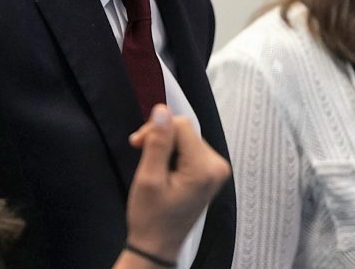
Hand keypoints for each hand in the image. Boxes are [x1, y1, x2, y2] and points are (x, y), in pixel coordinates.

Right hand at [117, 104, 230, 266]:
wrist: (157, 244)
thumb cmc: (150, 216)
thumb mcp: (148, 178)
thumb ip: (157, 142)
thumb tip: (162, 109)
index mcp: (205, 167)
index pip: (181, 125)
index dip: (155, 129)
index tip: (137, 145)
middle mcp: (217, 166)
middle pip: (185, 130)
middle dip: (160, 138)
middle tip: (141, 154)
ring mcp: (216, 170)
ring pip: (185, 137)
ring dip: (164, 145)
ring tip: (152, 166)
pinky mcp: (210, 172)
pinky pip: (189, 148)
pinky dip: (172, 153)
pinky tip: (162, 169)